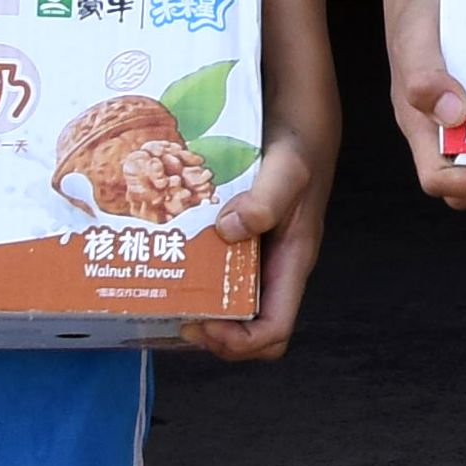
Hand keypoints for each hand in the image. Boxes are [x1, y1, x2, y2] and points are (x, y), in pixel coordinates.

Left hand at [179, 113, 324, 360]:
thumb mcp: (287, 170)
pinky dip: (194, 275)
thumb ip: (265, 199)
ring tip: (164, 292)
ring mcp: (257, 257)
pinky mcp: (240, 241)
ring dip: (200, 309)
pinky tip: (168, 255)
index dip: (239, 342)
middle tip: (174, 313)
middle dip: (214, 335)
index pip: (275, 330)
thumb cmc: (300, 150)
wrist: (299, 123)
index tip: (202, 323)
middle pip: (251, 331)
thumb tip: (230, 230)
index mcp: (291, 264)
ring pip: (232, 306)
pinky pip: (217, 273)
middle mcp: (274, 270)